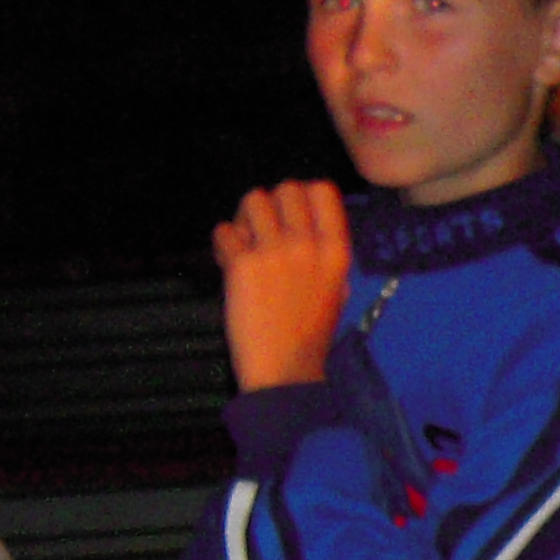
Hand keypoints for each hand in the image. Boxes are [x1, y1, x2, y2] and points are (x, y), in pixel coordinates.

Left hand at [216, 181, 353, 391]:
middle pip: (286, 188)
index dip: (303, 194)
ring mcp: (275, 252)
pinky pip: (223, 231)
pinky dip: (222, 243)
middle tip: (263, 230)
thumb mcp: (335, 291)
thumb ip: (324, 255)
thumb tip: (305, 228)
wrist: (285, 371)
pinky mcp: (243, 264)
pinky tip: (229, 263)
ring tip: (244, 243)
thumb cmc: (311, 336)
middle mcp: (308, 244)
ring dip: (244, 218)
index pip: (323, 190)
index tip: (292, 214)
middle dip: (271, 204)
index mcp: (337, 251)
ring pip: (253, 200)